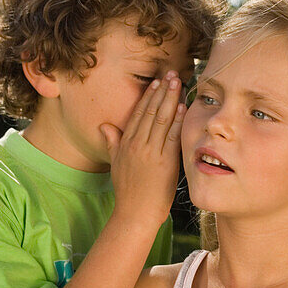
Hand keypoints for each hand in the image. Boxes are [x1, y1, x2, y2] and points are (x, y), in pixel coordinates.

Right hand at [101, 72, 185, 227]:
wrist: (135, 213)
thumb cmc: (128, 190)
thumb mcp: (115, 163)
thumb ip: (112, 143)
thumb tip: (104, 126)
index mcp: (126, 143)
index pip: (138, 113)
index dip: (148, 96)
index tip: (157, 82)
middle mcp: (138, 144)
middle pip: (151, 111)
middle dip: (162, 91)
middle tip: (172, 74)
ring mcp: (151, 152)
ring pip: (162, 119)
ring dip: (171, 99)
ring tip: (179, 83)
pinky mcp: (165, 162)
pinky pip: (172, 136)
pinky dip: (178, 120)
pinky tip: (183, 107)